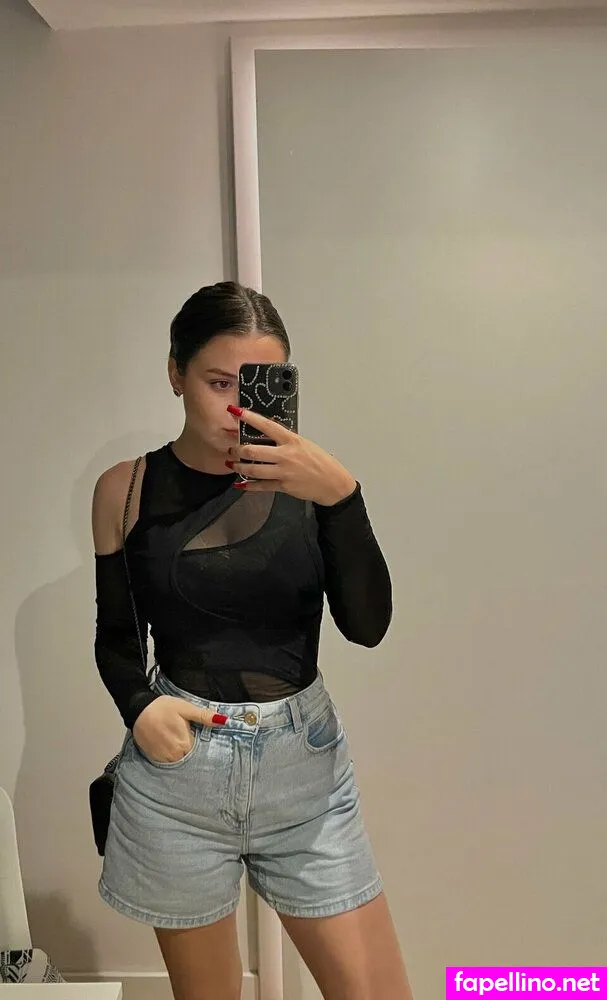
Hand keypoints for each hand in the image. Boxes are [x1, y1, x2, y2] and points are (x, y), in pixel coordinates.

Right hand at [132, 695, 226, 763]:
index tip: (194, 734)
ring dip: (178, 752)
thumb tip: (224, 720)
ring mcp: (163, 758)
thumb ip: (204, 716)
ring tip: (173, 737)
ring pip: (178, 759)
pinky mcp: (154, 758)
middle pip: (189, 756)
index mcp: (185, 743)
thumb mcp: (185, 708)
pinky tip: (165, 742)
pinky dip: (168, 754)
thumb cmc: (163, 707)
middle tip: (182, 733)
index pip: (200, 751)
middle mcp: (175, 755)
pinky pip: (166, 760)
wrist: (138, 709)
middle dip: (189, 747)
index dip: (198, 742)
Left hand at [226, 405, 356, 506]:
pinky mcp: (283, 486)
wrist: (332, 483)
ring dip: (239, 466)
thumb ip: (285, 441)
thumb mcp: (304, 444)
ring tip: (232, 463)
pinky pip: (261, 486)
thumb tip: (267, 436)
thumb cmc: (321, 462)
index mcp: (291, 440)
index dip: (249, 417)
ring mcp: (283, 472)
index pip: (266, 425)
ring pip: (253, 469)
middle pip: (253, 451)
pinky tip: (241, 483)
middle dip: (237, 450)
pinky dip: (248, 486)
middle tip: (231, 448)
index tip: (235, 411)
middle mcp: (285, 455)